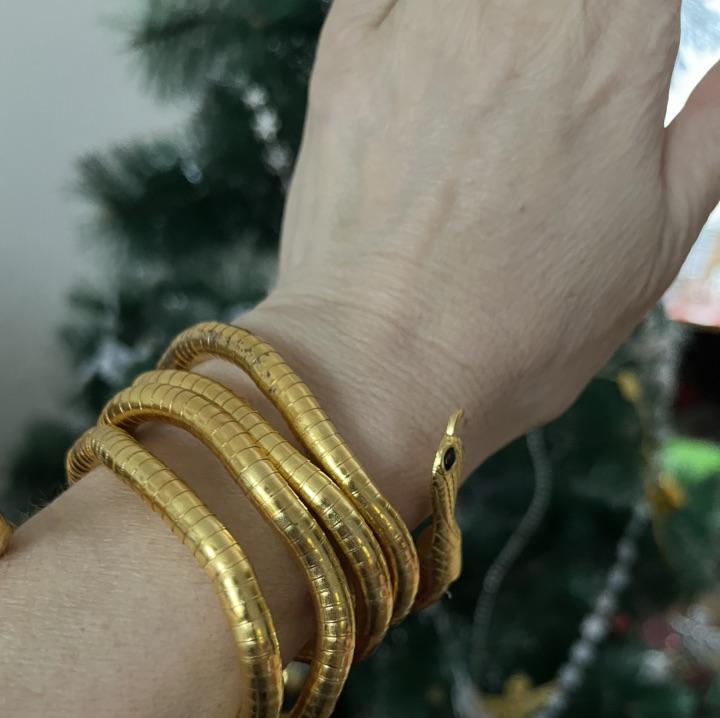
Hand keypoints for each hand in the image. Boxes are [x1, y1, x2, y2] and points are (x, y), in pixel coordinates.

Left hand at [246, 0, 719, 497]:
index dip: (628, 21)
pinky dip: (414, 10)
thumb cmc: (526, 324)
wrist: (388, 369)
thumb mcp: (661, 237)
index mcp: (616, 39)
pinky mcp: (348, 46)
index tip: (617, 55)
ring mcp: (426, 18)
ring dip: (492, 21)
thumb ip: (716, 128)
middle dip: (563, 22)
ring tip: (492, 80)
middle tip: (552, 77)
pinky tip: (431, 59)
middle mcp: (523, 7)